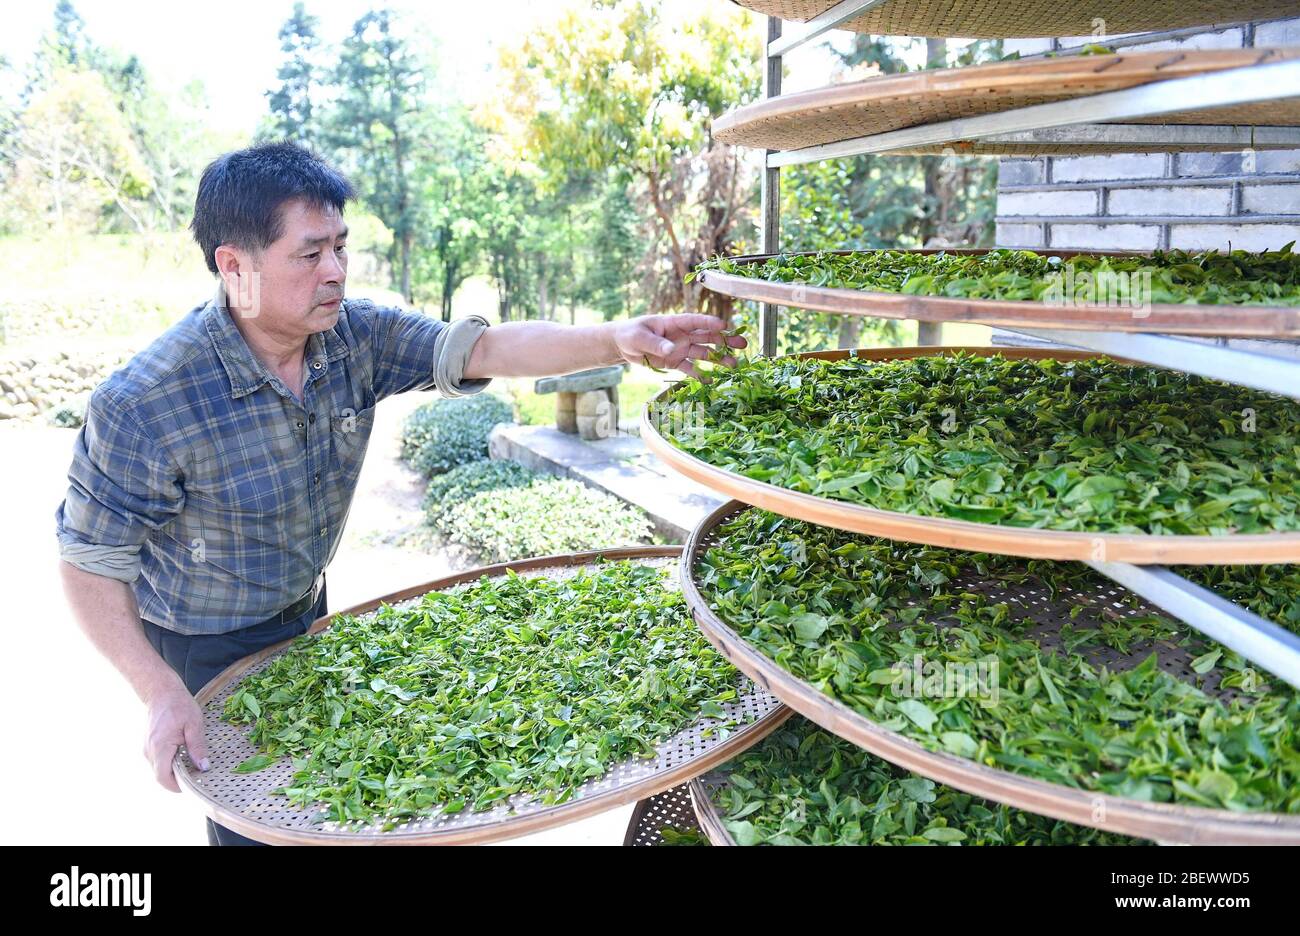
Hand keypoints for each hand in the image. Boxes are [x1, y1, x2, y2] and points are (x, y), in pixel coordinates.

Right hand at [143, 680, 208, 791]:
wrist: (162, 693)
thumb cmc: (179, 706)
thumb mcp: (194, 725)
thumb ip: (198, 747)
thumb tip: (204, 767)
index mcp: (160, 747)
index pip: (162, 777)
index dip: (176, 786)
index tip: (192, 786)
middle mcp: (149, 751)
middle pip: (161, 776)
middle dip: (177, 780)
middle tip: (196, 776)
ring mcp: (147, 749)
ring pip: (159, 769)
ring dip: (174, 772)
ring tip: (192, 766)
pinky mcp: (149, 746)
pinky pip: (159, 761)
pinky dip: (170, 764)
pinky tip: (183, 757)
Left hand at [610, 313, 747, 379]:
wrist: (622, 345)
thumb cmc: (630, 334)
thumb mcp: (640, 338)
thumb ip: (656, 343)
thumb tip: (672, 350)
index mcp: (674, 323)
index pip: (695, 321)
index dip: (710, 323)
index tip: (725, 326)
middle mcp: (682, 335)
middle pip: (707, 336)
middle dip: (725, 340)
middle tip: (742, 344)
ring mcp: (681, 349)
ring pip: (704, 353)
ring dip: (719, 358)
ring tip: (734, 365)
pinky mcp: (676, 362)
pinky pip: (691, 369)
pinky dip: (700, 375)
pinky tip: (712, 381)